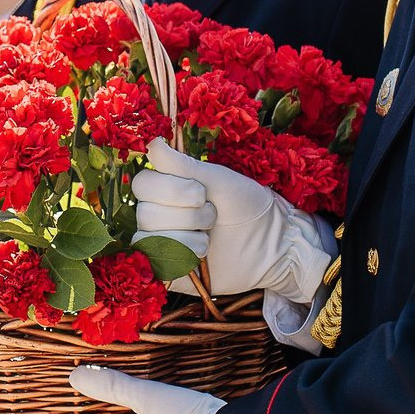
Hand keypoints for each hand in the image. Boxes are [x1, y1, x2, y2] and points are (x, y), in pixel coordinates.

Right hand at [134, 138, 331, 299]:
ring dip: (186, 238)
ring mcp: (162, 243)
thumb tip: (151, 143)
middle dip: (187, 215)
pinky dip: (179, 258)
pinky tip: (200, 257)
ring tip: (210, 239)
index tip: (201, 193)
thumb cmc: (246, 205)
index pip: (142, 184)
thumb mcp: (217, 179)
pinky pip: (153, 263)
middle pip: (145, 212)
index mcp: (168, 187)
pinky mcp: (167, 270)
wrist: (271, 244)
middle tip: (213, 216)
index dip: (169, 189)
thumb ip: (181, 164)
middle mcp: (160, 214)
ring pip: (147, 238)